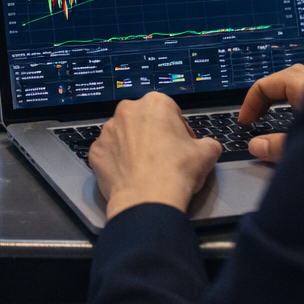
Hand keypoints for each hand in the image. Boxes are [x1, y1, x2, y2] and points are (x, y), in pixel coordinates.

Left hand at [89, 92, 221, 219]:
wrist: (147, 200)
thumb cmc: (177, 173)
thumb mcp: (207, 153)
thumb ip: (207, 143)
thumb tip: (207, 146)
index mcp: (155, 103)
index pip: (171, 112)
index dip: (179, 130)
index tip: (182, 145)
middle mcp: (127, 110)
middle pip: (144, 121)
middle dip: (153, 135)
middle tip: (164, 157)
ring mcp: (108, 131)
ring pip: (124, 135)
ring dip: (133, 147)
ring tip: (146, 168)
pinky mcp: (96, 151)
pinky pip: (109, 153)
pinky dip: (117, 162)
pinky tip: (130, 174)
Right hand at [238, 64, 303, 162]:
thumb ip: (279, 147)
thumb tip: (256, 146)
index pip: (268, 84)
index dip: (251, 102)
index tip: (244, 122)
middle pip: (285, 78)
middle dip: (266, 95)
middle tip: (256, 115)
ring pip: (302, 84)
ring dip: (283, 97)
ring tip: (273, 114)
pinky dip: (300, 102)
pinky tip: (300, 119)